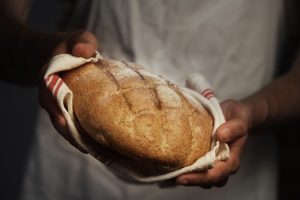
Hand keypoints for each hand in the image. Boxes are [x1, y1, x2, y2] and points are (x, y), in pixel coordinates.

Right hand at [39, 30, 98, 152]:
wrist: (61, 53)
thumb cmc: (72, 45)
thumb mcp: (78, 38)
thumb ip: (82, 41)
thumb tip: (83, 51)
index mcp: (49, 78)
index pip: (50, 97)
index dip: (56, 110)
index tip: (63, 122)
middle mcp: (50, 95)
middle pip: (56, 117)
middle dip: (69, 132)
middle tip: (85, 146)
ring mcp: (57, 104)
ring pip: (64, 125)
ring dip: (76, 137)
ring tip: (93, 150)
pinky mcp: (66, 109)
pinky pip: (71, 123)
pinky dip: (81, 133)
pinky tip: (94, 144)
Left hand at [176, 99, 250, 187]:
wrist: (235, 114)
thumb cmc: (238, 118)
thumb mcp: (239, 120)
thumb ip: (233, 129)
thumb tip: (220, 136)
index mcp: (231, 159)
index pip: (217, 174)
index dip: (200, 178)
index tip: (184, 177)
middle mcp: (221, 164)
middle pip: (207, 180)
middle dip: (191, 180)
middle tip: (174, 177)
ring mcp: (211, 161)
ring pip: (200, 176)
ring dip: (186, 175)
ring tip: (171, 172)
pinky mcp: (202, 156)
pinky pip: (193, 166)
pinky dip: (183, 167)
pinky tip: (171, 164)